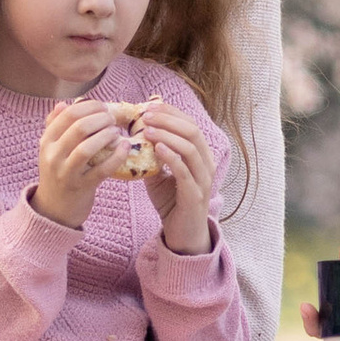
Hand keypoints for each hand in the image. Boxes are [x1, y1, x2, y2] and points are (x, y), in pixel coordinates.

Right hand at [31, 99, 128, 231]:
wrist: (54, 209)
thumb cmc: (58, 172)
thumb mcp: (51, 149)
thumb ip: (54, 125)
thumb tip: (63, 103)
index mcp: (47, 141)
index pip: (68, 114)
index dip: (90, 106)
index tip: (102, 107)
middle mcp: (54, 156)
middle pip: (79, 128)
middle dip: (101, 119)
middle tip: (112, 119)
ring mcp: (67, 173)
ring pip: (88, 148)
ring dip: (107, 135)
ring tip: (116, 132)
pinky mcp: (82, 187)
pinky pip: (103, 169)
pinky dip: (117, 156)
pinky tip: (125, 147)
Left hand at [133, 103, 216, 254]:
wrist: (182, 234)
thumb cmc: (172, 203)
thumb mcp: (159, 175)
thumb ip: (151, 156)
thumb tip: (133, 136)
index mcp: (201, 155)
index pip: (190, 124)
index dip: (171, 112)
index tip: (149, 105)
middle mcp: (207, 164)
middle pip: (192, 131)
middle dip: (168, 119)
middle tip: (145, 114)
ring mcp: (203, 179)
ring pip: (190, 147)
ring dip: (166, 135)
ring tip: (145, 129)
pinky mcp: (195, 195)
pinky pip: (185, 171)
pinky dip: (170, 156)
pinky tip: (156, 148)